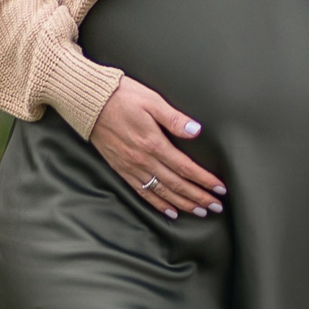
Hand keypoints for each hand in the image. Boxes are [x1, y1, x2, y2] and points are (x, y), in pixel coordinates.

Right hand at [90, 78, 225, 218]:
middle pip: (177, 184)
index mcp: (153, 143)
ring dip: (183, 204)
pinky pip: (142, 192)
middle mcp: (143, 160)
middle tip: (216, 206)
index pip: (185, 168)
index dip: (204, 180)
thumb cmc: (120, 96)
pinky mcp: (121, 169)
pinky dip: (157, 204)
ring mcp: (131, 167)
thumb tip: (196, 130)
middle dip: (199, 197)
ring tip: (199, 211)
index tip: (219, 188)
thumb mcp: (151, 100)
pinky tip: (169, 211)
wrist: (89, 102)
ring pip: (162, 192)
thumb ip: (174, 118)